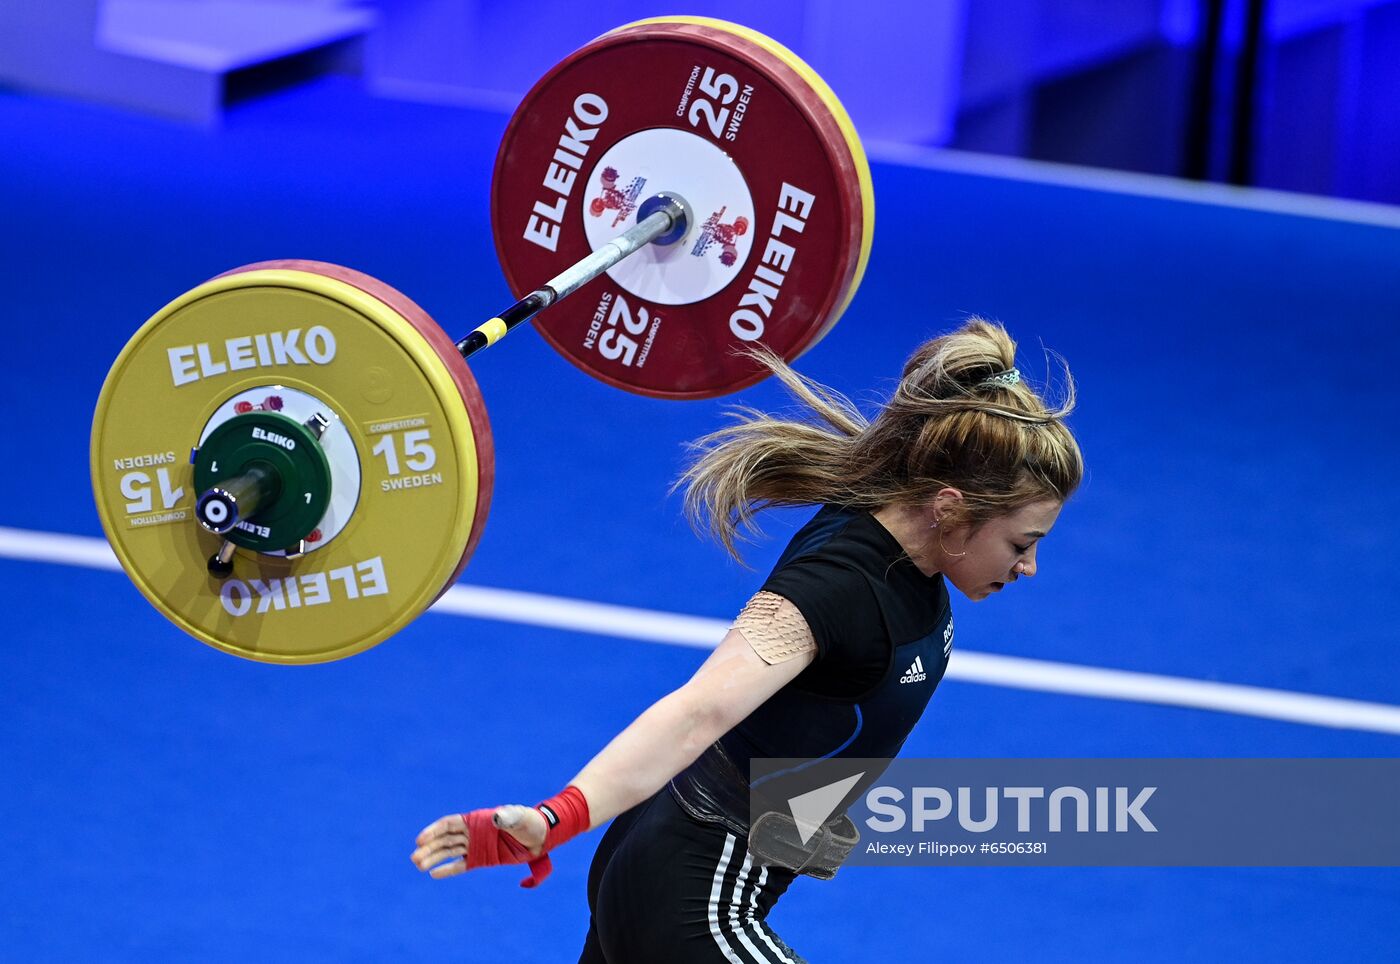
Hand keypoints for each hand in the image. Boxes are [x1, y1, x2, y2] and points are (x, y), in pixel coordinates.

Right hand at [411, 805, 548, 878]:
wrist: (540, 837)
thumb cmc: (529, 822)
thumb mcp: (520, 818)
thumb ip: (508, 817)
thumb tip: (497, 817)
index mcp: (477, 819)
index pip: (449, 824)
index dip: (434, 830)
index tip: (420, 839)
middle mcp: (472, 832)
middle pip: (445, 839)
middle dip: (429, 847)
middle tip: (414, 858)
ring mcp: (475, 845)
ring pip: (449, 852)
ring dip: (433, 858)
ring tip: (418, 865)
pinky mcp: (481, 859)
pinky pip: (460, 864)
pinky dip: (447, 869)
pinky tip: (433, 873)